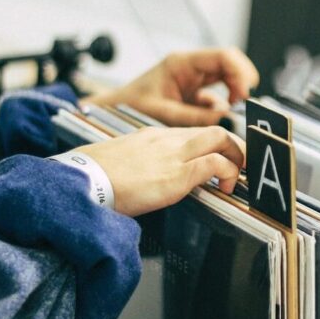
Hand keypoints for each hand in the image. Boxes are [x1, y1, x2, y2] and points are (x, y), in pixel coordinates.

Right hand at [76, 126, 244, 216]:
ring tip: (235, 178)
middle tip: (238, 166)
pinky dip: (227, 173)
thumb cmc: (92, 176)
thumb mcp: (120, 162)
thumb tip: (144, 178)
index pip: (192, 133)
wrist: (81, 181)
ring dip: (236, 158)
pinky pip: (214, 164)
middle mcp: (166, 139)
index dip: (212, 145)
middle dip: (234, 147)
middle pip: (214, 130)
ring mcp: (173, 155)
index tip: (218, 159)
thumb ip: (139, 164)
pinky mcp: (177, 174)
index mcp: (152, 136)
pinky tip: (224, 188)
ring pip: (221, 139)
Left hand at [83, 48, 259, 126]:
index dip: (240, 72)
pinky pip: (217, 97)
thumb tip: (226, 119)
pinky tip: (216, 120)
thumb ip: (195, 117)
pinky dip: (222, 109)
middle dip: (242, 83)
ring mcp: (193, 80)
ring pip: (227, 80)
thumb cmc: (130, 107)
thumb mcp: (164, 113)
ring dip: (234, 96)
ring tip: (231, 115)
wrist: (111, 112)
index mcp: (182, 64)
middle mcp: (190, 68)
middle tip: (244, 104)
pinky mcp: (193, 95)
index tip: (246, 94)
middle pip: (230, 65)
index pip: (223, 57)